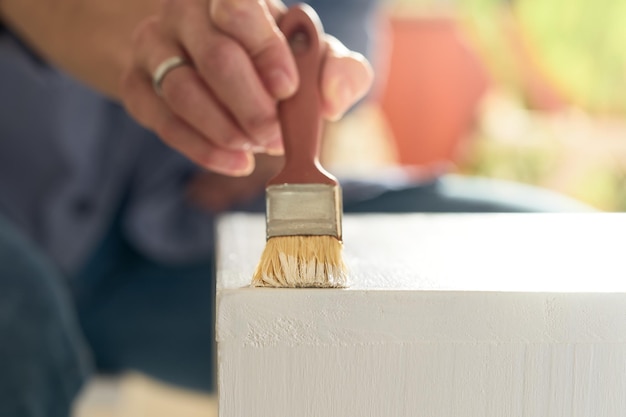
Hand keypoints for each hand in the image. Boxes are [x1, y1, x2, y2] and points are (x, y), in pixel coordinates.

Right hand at [120, 0, 372, 176]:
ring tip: (255, 147)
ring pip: (182, 91)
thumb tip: (332, 98)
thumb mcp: (311, 57)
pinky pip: (161, 121)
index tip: (287, 89)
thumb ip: (338, 71)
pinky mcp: (136, 84)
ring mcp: (154, 46)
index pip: (239, 9)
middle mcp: (186, 12)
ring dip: (226, 130)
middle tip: (274, 136)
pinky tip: (235, 163)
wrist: (215, 61)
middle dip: (251, 107)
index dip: (266, 51)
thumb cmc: (273, 57)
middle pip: (215, 58)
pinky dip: (202, 150)